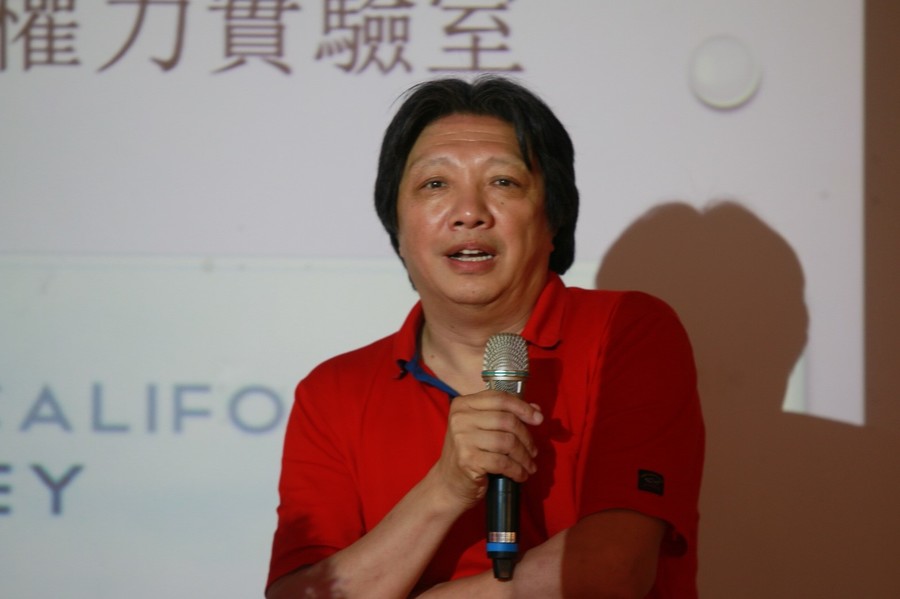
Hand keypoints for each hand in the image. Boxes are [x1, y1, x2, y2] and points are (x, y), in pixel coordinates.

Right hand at [433, 389, 542, 510]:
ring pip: (507, 442)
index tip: (538, 419)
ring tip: (529, 465)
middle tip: (533, 451)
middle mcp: (460, 418)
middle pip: (506, 420)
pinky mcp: (468, 460)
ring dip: (524, 456)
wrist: (449, 483)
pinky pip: (503, 462)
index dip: (522, 407)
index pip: (499, 398)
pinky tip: (521, 475)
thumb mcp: (483, 428)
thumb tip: (536, 410)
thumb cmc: (470, 452)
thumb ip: (506, 415)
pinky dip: (517, 470)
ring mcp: (462, 439)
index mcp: (463, 404)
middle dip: (526, 437)